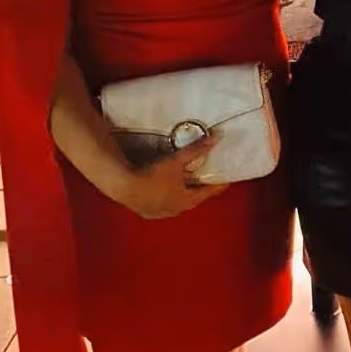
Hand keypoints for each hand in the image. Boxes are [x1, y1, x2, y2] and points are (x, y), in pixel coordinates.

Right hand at [113, 139, 227, 218]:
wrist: (124, 186)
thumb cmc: (153, 175)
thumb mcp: (176, 161)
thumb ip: (196, 149)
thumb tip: (216, 138)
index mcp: (187, 200)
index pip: (209, 192)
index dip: (218, 185)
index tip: (226, 180)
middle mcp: (176, 210)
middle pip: (193, 199)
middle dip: (200, 189)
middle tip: (205, 179)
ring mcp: (161, 213)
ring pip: (177, 204)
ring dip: (182, 195)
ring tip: (185, 184)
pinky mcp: (147, 213)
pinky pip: (162, 206)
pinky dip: (167, 199)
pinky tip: (164, 192)